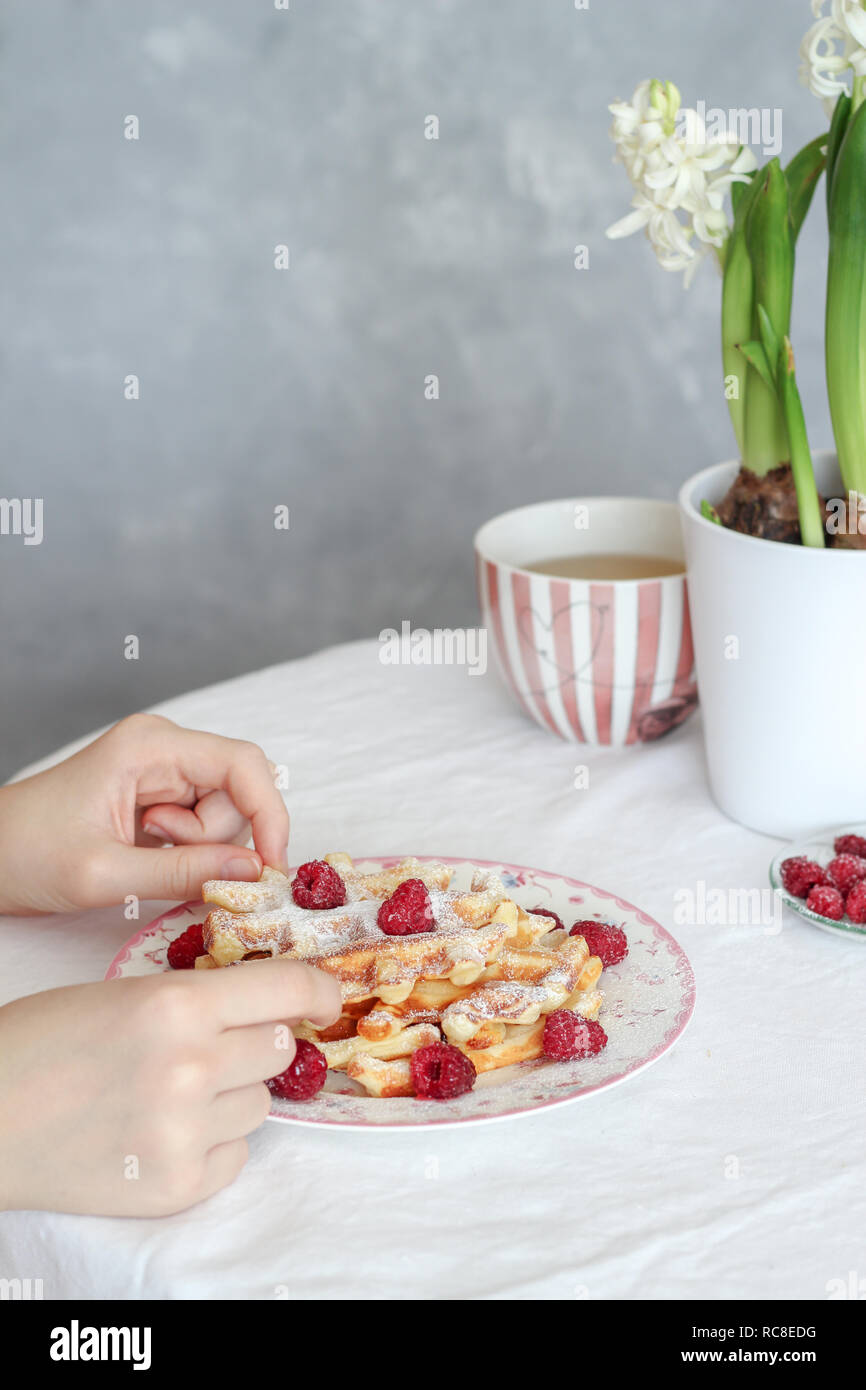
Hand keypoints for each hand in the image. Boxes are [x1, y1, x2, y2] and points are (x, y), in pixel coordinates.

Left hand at [0, 714, 290, 913]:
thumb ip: (183, 874)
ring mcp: (163, 772)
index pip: (243, 764)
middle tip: (165, 860)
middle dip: (217, 839)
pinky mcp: (159, 797)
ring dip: (199, 849)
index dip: (270, 813)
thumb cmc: (27, 855)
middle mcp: (164, 748)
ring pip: (225, 814)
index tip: (272, 867)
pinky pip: (204, 826)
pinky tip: (149, 859)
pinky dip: (191, 852)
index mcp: (151, 745)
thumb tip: (255, 874)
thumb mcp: (104, 875)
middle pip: (238, 792)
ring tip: (141, 856)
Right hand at [0, 958, 340, 1214]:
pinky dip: (212, 1143)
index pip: (289, 991)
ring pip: (261, 1103)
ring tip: (169, 1093)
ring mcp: (187, 1132)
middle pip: (280, 1048)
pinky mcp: (178, 1185)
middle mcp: (192, 1067)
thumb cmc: (43, 1043)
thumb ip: (197, 998)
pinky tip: (162, 1130)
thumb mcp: (124, 994)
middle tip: (212, 1046)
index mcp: (177, 1004)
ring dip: (232, 1095)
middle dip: (255, 1043)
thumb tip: (269, 1003)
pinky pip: (237, 1154)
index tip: (325, 998)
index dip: (317, 991)